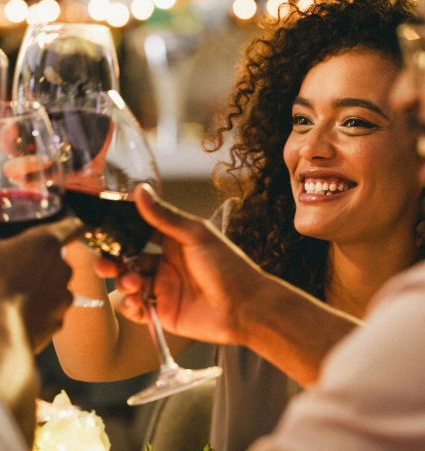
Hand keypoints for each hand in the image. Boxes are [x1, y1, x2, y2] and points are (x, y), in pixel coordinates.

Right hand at [0, 217, 82, 352]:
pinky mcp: (58, 322)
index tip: (69, 228)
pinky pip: (48, 311)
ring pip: (53, 287)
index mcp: (46, 243)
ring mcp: (63, 297)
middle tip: (12, 272)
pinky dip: (35, 312)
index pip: (73, 226)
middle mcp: (62, 268)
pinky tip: (12, 316)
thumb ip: (7, 246)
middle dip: (39, 264)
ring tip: (7, 297)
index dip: (69, 227)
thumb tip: (8, 249)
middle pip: (57, 260)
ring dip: (37, 289)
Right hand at [95, 184, 267, 345]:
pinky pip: (136, 308)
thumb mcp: (195, 235)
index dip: (121, 233)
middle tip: (105, 263)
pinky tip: (134, 301)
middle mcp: (165, 263)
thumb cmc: (227, 266)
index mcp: (173, 242)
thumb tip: (139, 190)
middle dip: (113, 261)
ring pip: (129, 283)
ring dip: (123, 282)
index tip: (102, 230)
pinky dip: (129, 305)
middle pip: (128, 259)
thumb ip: (165, 216)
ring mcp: (163, 288)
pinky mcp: (162, 312)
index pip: (140, 233)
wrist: (244, 306)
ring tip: (131, 282)